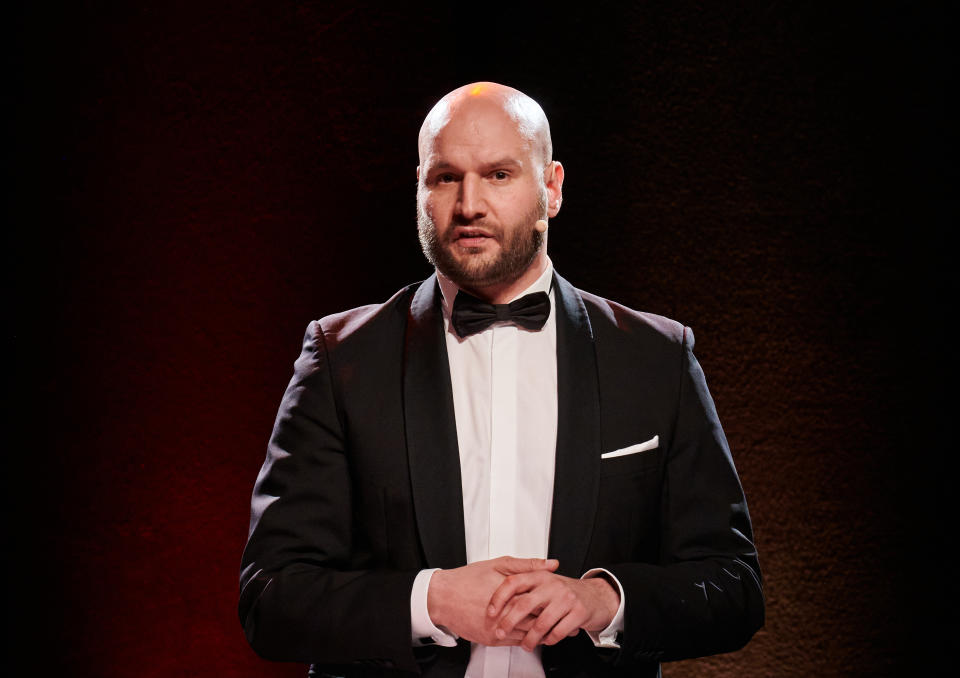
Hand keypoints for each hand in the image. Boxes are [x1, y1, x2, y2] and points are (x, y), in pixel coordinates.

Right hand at [428, 556, 558, 645]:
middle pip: (537, 621)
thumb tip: (551, 564)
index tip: (566, 602)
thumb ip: (527, 565)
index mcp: (510, 593)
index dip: (556, 603)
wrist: (442, 597)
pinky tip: (532, 634)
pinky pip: (514, 642)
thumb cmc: (467, 579)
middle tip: (567, 621)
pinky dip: (525, 639)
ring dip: (541, 633)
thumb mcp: (498, 565)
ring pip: (527, 635)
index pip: (541, 602)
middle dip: (553, 621)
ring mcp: (497, 629)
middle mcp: (505, 613)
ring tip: (553, 629)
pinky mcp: (490, 639)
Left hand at [487, 571, 620, 650]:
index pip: (513, 583)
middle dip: (509, 622)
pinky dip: (549, 640)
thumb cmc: (565, 592)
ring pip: (540, 623)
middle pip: (524, 604)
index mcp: (539, 576)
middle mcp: (551, 585)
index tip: (490, 612)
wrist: (596, 596)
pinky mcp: (578, 612)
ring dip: (530, 638)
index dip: (499, 597)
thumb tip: (497, 596)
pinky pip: (558, 632)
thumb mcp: (544, 582)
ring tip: (525, 645)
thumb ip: (524, 587)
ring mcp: (566, 598)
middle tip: (500, 633)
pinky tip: (545, 642)